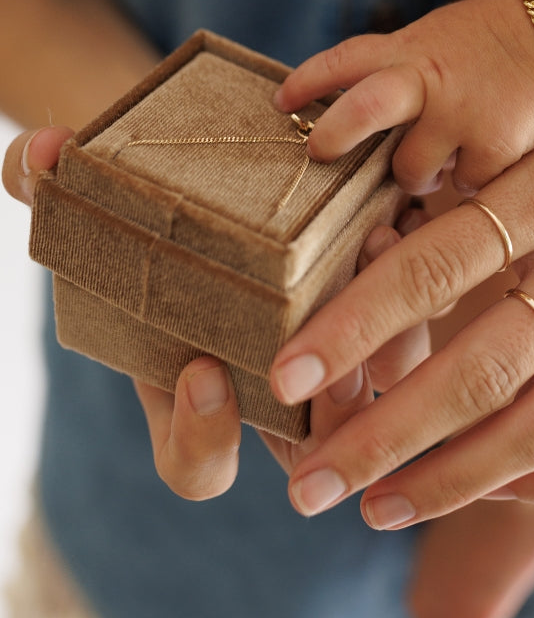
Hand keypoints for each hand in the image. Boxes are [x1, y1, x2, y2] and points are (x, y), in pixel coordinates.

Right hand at [3, 128, 430, 499]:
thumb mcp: (88, 192)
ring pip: (373, 386)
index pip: (197, 465)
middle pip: (309, 446)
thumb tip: (39, 152)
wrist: (201, 169)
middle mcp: (265, 384)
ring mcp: (324, 347)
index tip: (203, 372)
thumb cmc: (138, 204)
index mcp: (192, 391)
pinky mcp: (369, 290)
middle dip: (327, 416)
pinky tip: (395, 219)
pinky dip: (410, 278)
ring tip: (375, 267)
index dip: (202, 438)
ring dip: (386, 346)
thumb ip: (48, 182)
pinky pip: (404, 315)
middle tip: (328, 365)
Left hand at [268, 32, 533, 526]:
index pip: (436, 265)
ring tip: (375, 506)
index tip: (285, 371)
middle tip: (309, 484)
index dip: (355, 324)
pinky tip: (474, 488)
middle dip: (385, 435)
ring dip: (452, 479)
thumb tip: (354, 252)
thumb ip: (458, 188)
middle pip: (482, 369)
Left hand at [274, 0, 533, 195]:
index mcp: (410, 50)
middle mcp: (430, 80)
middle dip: (335, 134)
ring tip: (434, 167)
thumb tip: (352, 114)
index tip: (281, 101)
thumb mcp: (435, 38)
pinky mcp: (494, 148)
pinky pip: (463, 185)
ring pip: (411, 170)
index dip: (309, 80)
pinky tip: (484, 161)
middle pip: (366, 107)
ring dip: (416, 176)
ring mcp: (461, 115)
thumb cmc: (491, 42)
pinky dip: (467, 182)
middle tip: (319, 153)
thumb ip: (396, 68)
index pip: (347, 60)